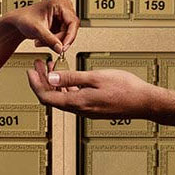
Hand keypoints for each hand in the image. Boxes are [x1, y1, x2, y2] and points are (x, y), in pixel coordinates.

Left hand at [1, 0, 78, 54]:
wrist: (17, 22)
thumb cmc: (24, 18)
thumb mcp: (37, 29)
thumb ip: (50, 39)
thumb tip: (60, 48)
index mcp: (60, 3)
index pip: (73, 22)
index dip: (70, 36)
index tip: (64, 46)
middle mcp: (64, 8)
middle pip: (70, 29)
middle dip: (59, 39)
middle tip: (49, 45)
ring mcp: (62, 16)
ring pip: (66, 35)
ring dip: (54, 42)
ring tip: (41, 41)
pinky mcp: (60, 24)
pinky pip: (62, 37)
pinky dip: (53, 41)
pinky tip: (43, 40)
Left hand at [26, 59, 157, 118]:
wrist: (144, 101)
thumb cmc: (125, 88)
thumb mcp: (95, 77)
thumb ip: (72, 78)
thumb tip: (51, 79)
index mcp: (78, 103)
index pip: (46, 97)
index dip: (35, 84)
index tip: (30, 71)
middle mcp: (80, 109)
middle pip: (52, 98)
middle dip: (42, 81)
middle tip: (38, 65)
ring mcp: (87, 109)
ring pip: (62, 98)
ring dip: (54, 83)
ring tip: (51, 67)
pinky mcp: (93, 107)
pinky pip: (73, 99)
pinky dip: (66, 87)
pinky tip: (68, 77)